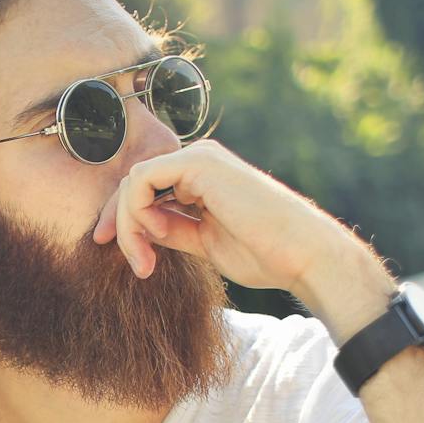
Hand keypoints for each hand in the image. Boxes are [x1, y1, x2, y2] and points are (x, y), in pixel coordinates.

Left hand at [89, 138, 359, 290]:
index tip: (135, 262)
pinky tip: (156, 236)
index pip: (148, 191)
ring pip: (135, 182)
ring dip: (129, 226)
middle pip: (136, 184)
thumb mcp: (203, 243)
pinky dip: (137, 212)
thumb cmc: (264, 254)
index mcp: (202, 177)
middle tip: (137, 265)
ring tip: (146, 262)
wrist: (301, 254)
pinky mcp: (198, 162)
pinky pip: (142, 179)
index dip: (128, 224)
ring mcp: (199, 157)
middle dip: (122, 225)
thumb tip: (138, 230)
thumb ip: (172, 230)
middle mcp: (198, 161)